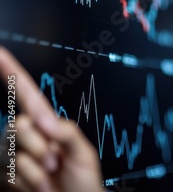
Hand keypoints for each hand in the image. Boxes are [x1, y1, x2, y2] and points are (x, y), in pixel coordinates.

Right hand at [0, 46, 103, 191]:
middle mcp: (29, 138)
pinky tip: (40, 186)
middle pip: (18, 126)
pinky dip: (29, 180)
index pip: (27, 95)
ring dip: (36, 166)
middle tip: (56, 162)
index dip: (11, 73)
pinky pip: (10, 170)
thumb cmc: (84, 183)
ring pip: (12, 149)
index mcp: (49, 126)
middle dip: (38, 146)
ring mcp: (16, 156)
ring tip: (51, 175)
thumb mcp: (84, 153)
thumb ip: (66, 132)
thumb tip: (43, 120)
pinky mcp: (6, 176)